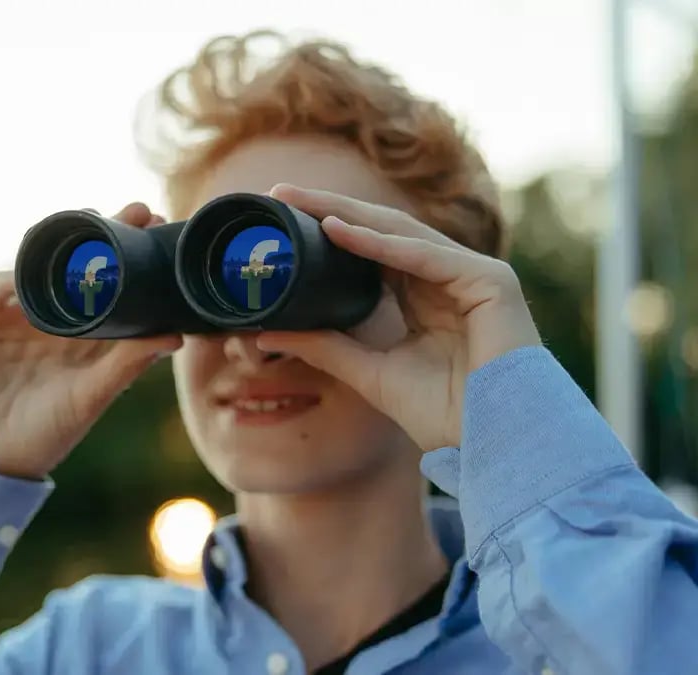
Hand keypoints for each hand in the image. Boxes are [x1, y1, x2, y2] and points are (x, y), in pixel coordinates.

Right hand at [0, 203, 181, 478]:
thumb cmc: (43, 432)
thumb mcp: (91, 397)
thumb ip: (127, 365)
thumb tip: (175, 335)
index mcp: (83, 333)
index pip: (111, 283)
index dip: (135, 255)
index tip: (160, 230)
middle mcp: (51, 315)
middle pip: (78, 263)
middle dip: (106, 233)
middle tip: (137, 211)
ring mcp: (14, 312)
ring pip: (37, 263)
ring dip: (61, 239)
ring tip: (90, 219)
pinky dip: (12, 275)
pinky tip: (33, 268)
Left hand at [256, 184, 541, 451]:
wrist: (495, 445)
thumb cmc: (446, 416)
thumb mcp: (368, 372)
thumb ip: (324, 346)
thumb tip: (266, 333)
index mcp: (424, 295)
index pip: (369, 249)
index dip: (327, 230)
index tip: (281, 217)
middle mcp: (448, 277)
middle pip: (380, 231)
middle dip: (329, 209)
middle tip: (280, 193)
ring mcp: (473, 274)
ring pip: (399, 232)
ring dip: (347, 215)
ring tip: (301, 202)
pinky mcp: (491, 280)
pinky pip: (425, 255)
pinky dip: (380, 244)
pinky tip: (340, 232)